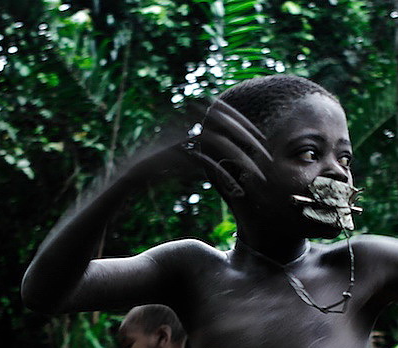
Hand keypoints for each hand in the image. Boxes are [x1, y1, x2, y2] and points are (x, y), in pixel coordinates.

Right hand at [126, 100, 270, 197]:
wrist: (130, 178)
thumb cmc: (159, 170)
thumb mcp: (186, 158)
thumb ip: (205, 153)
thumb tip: (227, 158)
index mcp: (187, 119)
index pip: (221, 109)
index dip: (243, 121)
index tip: (261, 136)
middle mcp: (183, 125)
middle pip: (223, 124)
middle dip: (248, 138)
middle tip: (267, 153)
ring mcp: (179, 139)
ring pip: (219, 144)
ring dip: (241, 159)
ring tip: (258, 174)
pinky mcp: (174, 157)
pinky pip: (206, 165)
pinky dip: (223, 177)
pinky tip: (236, 188)